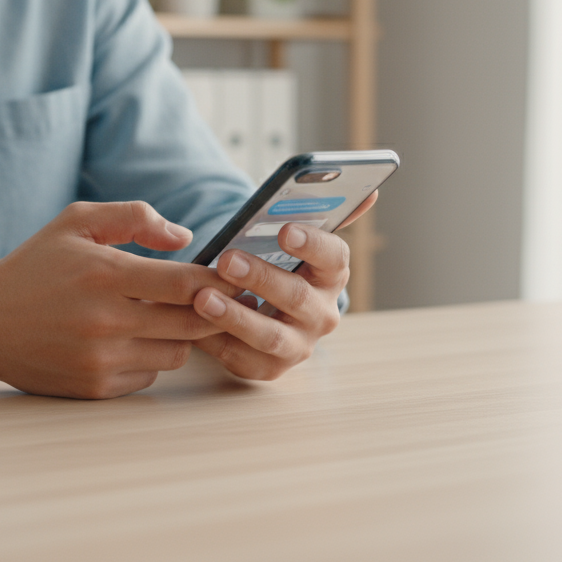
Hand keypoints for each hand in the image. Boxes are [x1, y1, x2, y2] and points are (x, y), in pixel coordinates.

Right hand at [0, 201, 245, 399]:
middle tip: (214, 300)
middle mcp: (105, 321)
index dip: (218, 281)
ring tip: (160, 316)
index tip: (231, 277)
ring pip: (176, 354)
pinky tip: (129, 341)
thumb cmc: (35, 265)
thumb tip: (184, 237)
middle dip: (211, 311)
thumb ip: (134, 217)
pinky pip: (148, 377)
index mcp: (105, 274)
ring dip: (178, 336)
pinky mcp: (94, 387)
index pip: (187, 284)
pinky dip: (149, 360)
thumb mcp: (77, 222)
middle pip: (193, 324)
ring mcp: (100, 359)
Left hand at [192, 190, 378, 379]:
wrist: (267, 314)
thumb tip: (369, 192)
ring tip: (202, 298)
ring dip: (235, 316)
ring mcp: (299, 345)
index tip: (286, 230)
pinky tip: (192, 325)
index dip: (312, 244)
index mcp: (331, 275)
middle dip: (261, 278)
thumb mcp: (294, 241)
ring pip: (270, 336)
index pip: (334, 257)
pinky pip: (243, 359)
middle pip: (297, 297)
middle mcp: (322, 313)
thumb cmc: (277, 266)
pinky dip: (217, 341)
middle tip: (226, 260)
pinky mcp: (270, 368)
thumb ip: (319, 212)